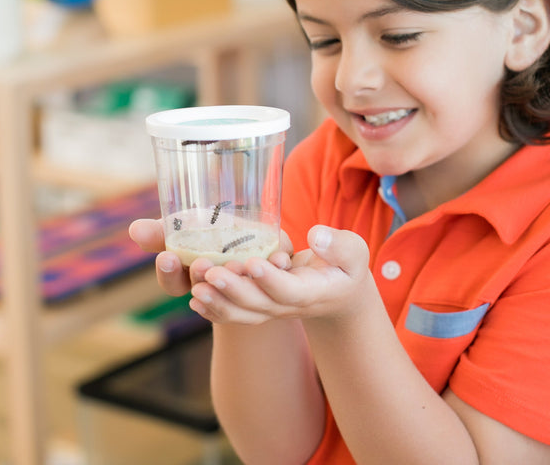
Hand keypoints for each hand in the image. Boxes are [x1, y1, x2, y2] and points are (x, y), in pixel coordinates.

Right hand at [128, 218, 295, 298]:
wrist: (262, 237)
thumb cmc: (216, 231)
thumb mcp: (187, 226)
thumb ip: (163, 230)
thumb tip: (134, 229)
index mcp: (192, 277)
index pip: (173, 284)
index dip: (170, 274)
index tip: (167, 257)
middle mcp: (218, 288)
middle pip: (206, 290)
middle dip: (202, 277)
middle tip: (201, 263)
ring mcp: (246, 286)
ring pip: (240, 291)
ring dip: (236, 279)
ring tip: (236, 264)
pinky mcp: (276, 276)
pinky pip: (277, 279)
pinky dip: (276, 268)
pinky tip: (277, 259)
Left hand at [189, 225, 371, 324]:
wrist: (339, 295)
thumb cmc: (345, 267)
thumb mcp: (354, 253)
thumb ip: (340, 246)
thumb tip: (317, 236)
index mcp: (313, 293)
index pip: (289, 291)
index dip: (270, 280)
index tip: (252, 263)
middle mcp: (289, 307)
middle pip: (258, 304)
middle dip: (233, 289)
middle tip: (210, 272)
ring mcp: (272, 310)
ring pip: (242, 313)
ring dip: (218, 302)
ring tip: (195, 288)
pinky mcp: (260, 308)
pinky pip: (235, 314)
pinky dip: (215, 310)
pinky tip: (194, 300)